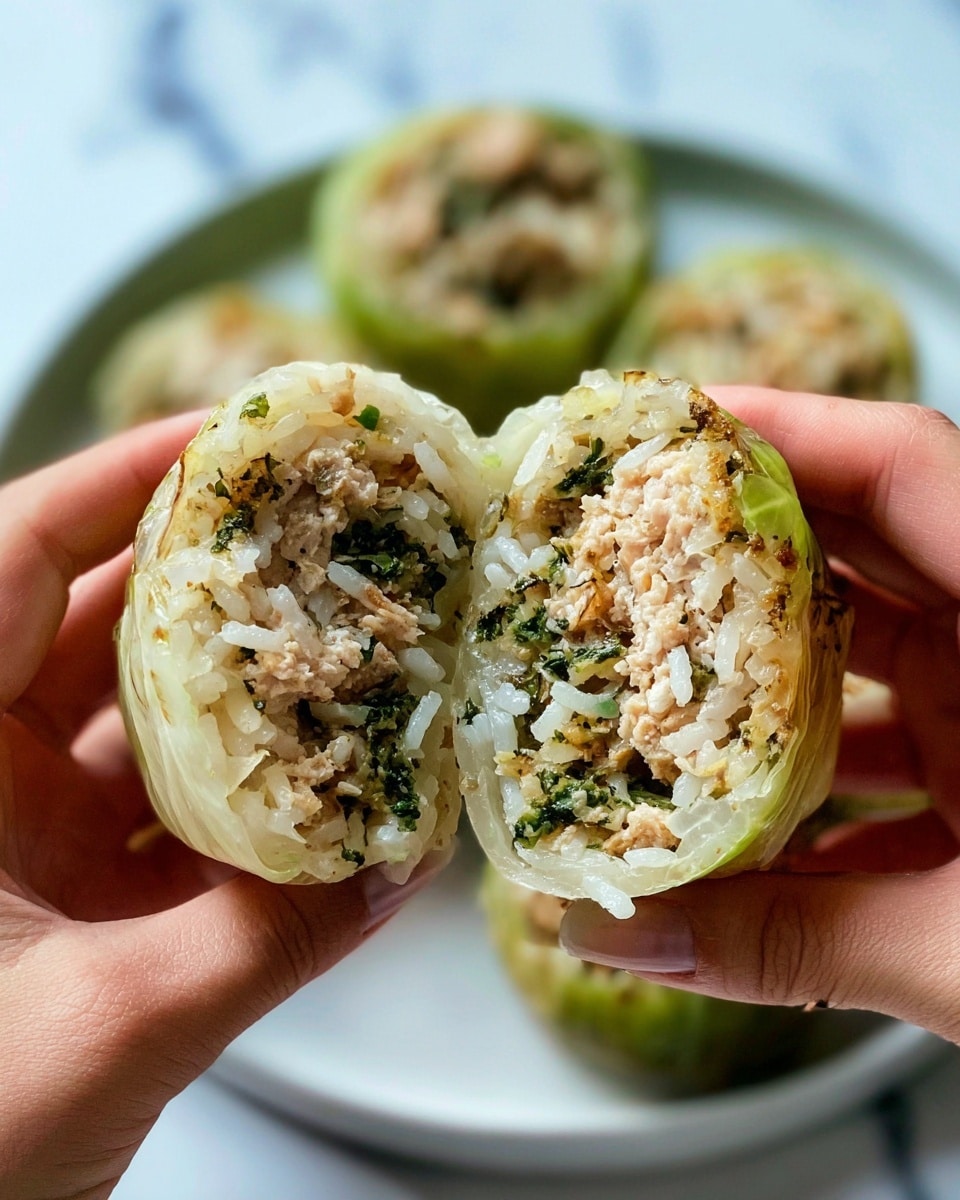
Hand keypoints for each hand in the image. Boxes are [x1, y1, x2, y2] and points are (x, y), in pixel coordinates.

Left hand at [0, 415, 440, 1199]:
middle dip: (214, 578)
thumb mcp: (100, 1032)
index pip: (11, 561)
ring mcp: (20, 832)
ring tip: (346, 649)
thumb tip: (399, 867)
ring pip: (141, 717)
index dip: (117, 481)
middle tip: (325, 539)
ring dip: (243, 692)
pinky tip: (320, 784)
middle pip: (94, 622)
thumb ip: (264, 942)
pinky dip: (242, 791)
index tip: (231, 443)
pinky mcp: (64, 888)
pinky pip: (164, 806)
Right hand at [560, 392, 959, 1040]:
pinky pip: (890, 740)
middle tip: (629, 545)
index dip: (785, 427)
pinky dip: (814, 772)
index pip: (910, 469)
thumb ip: (793, 943)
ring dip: (766, 668)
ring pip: (870, 647)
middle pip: (869, 540)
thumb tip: (628, 939)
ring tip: (661, 686)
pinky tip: (747, 829)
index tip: (670, 425)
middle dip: (742, 540)